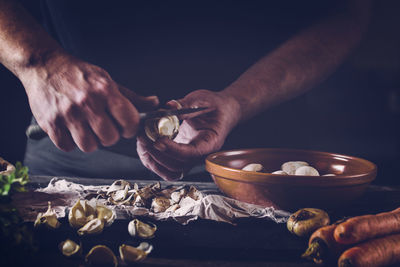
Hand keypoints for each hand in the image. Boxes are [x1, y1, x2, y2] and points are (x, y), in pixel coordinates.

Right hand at [18, 52, 158, 151]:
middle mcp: (87, 102)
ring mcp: (68, 114)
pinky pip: (68, 147)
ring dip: (91, 142)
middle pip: (110, 138)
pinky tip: (72, 130)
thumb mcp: (108, 81)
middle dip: (111, 136)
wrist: (44, 66)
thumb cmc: (79, 75)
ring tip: (88, 129)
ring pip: (89, 146)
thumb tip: (154, 103)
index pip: (130, 121)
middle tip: (105, 127)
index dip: (131, 128)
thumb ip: (131, 98)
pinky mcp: (51, 123)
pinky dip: (71, 143)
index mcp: (105, 90)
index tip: (126, 127)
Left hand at [136, 89, 240, 180]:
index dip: (173, 150)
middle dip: (158, 154)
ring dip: (153, 160)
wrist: (222, 112)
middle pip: (178, 166)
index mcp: (210, 142)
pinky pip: (166, 167)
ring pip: (170, 171)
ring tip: (143, 142)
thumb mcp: (202, 100)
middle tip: (144, 137)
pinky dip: (154, 161)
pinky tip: (146, 146)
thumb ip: (186, 104)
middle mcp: (200, 154)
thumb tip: (169, 106)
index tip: (158, 141)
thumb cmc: (215, 107)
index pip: (191, 153)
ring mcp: (190, 157)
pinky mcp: (180, 156)